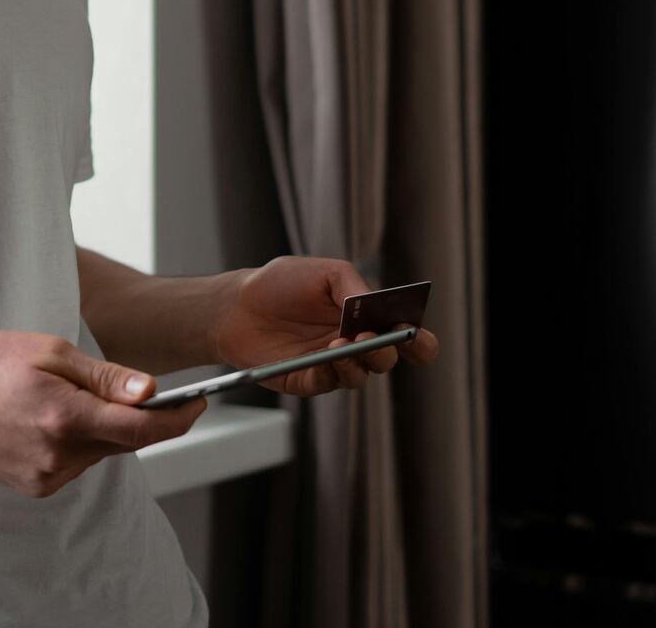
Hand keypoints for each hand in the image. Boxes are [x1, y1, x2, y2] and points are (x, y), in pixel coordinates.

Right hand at [0, 329, 207, 498]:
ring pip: (101, 452)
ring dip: (103, 428)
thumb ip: (106, 377)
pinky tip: (50, 419)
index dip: (177, 419)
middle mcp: (58, 455)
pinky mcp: (37, 487)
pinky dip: (79, 441)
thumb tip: (152, 391)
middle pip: (124, 441)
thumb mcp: (52, 352)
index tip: (198, 403)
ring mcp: (46, 477)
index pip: (140, 430)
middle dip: (136, 416)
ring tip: (66, 397)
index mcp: (65, 416)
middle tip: (130, 387)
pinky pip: (78, 463)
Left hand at [211, 257, 439, 396]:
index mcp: (365, 318)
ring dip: (358, 362)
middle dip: (386, 350)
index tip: (418, 335)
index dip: (419, 341)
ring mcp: (331, 365)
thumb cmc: (281, 284)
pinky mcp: (306, 380)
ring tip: (345, 344)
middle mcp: (353, 345)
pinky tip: (326, 358)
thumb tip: (375, 309)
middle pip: (386, 359)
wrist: (236, 304)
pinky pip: (327, 384)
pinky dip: (331, 373)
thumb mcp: (324, 273)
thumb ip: (353, 288)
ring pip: (360, 375)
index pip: (404, 335)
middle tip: (374, 338)